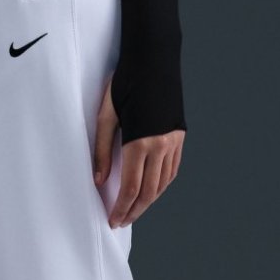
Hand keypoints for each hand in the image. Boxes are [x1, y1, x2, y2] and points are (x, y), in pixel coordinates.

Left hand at [92, 73, 184, 228]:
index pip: (131, 188)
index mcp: (140, 142)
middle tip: (121, 222)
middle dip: (134, 211)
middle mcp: (161, 145)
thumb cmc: (125, 84)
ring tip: (133, 210)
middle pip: (148, 192)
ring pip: (162, 184)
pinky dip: (160, 186)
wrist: (154, 57)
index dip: (121, 209)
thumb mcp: (105, 117)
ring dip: (148, 202)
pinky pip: (172, 170)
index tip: (113, 221)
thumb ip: (102, 152)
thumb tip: (99, 181)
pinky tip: (150, 191)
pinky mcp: (179, 135)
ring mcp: (173, 141)